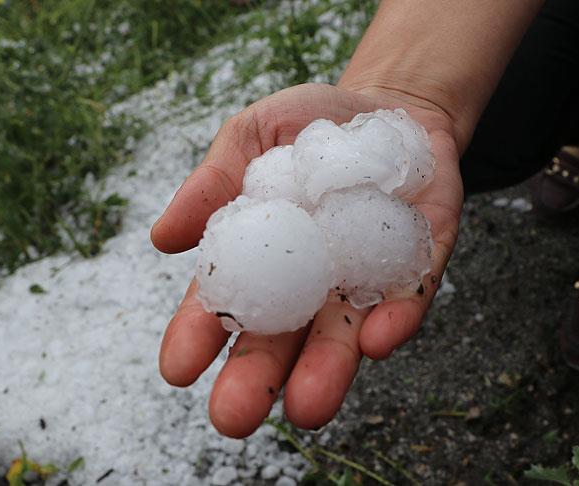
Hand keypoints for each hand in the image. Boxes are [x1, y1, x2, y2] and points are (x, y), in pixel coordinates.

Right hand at [151, 83, 462, 437]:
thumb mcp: (253, 135)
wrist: (392, 108)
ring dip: (326, 372)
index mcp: (259, 256)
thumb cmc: (310, 125)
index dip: (198, 337)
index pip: (222, 304)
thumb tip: (161, 237)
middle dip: (255, 381)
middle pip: (279, 341)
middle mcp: (308, 284)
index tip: (177, 368)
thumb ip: (213, 181)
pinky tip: (377, 341)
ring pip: (342, 338)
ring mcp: (362, 279)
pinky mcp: (417, 266)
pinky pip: (406, 300)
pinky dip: (394, 320)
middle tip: (233, 417)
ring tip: (308, 407)